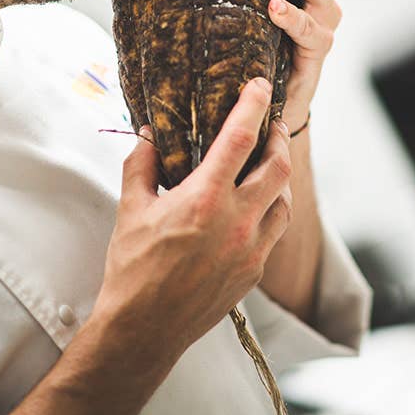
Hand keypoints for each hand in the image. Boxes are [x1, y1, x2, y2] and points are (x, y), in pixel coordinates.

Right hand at [92, 78, 293, 356]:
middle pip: (279, 167)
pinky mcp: (254, 272)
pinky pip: (274, 232)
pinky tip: (256, 207)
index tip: (261, 86)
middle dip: (278, 139)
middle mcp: (236, 222)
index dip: (254, 105)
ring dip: (279, 177)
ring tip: (267, 164)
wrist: (143, 329)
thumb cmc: (132, 268)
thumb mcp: (130, 208)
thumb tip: (150, 133)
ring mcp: (251, 249)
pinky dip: (271, 211)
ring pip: (284, 201)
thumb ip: (142, 164)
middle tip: (271, 125)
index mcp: (205, 199)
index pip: (241, 138)